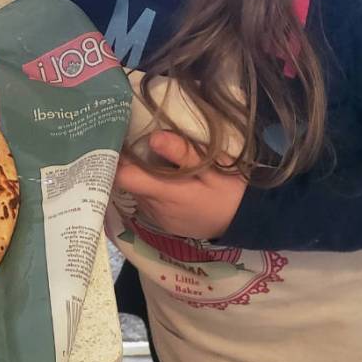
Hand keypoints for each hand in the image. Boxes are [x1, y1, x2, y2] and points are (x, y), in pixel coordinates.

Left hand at [116, 131, 247, 239]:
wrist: (247, 224)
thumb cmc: (232, 192)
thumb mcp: (214, 168)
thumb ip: (184, 153)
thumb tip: (153, 138)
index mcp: (167, 193)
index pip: (125, 178)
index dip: (114, 160)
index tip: (113, 140)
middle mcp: (157, 209)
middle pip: (128, 184)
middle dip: (127, 165)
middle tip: (129, 140)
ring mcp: (159, 219)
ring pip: (137, 193)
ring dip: (139, 177)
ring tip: (145, 157)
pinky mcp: (164, 224)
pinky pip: (147, 202)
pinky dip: (149, 189)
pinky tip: (161, 178)